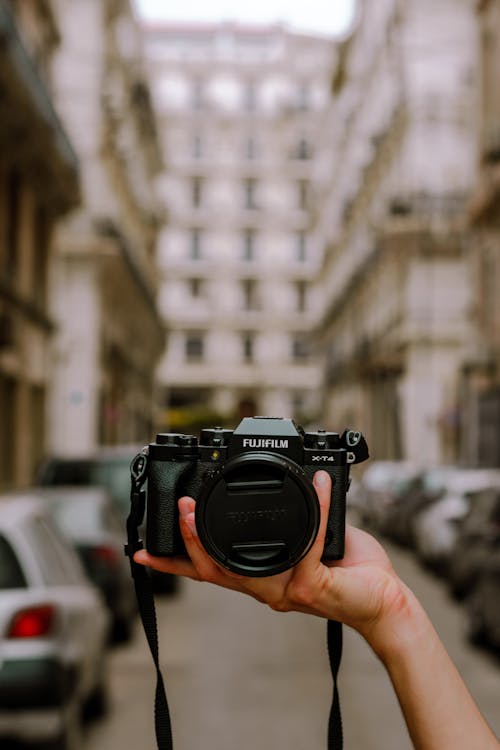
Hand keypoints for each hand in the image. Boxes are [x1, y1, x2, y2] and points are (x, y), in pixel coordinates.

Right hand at [134, 471, 410, 647]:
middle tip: (177, 510)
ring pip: (239, 569)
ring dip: (214, 536)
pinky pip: (307, 541)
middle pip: (213, 572)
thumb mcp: (310, 542)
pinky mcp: (313, 586)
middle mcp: (267, 589)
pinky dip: (314, 506)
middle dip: (187, 542)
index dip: (175, 562)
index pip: (210, 570)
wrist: (389, 602)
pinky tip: (318, 480)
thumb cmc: (353, 573)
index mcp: (262, 576)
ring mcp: (287, 590)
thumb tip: (286, 486)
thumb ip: (293, 522)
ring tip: (198, 502)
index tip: (144, 549)